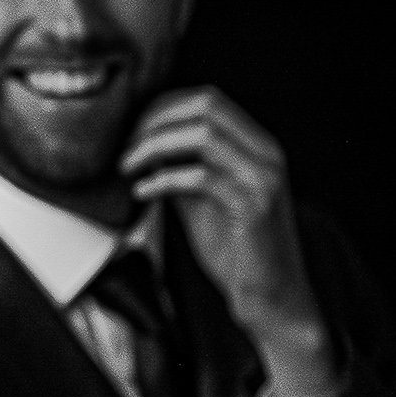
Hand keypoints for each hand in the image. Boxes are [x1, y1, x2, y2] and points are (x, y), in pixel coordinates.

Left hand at [121, 88, 338, 396]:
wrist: (270, 296)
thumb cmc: (234, 248)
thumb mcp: (199, 196)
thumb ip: (178, 165)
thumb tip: (137, 142)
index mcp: (256, 146)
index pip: (208, 99)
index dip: (161, 108)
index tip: (129, 130)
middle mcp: (267, 154)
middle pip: (206, 106)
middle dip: (155, 120)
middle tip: (124, 147)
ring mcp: (264, 178)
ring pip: (204, 135)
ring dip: (154, 145)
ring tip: (127, 166)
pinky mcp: (255, 207)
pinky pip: (201, 177)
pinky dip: (163, 179)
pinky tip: (142, 192)